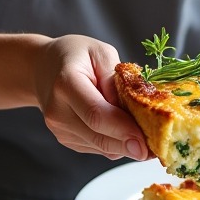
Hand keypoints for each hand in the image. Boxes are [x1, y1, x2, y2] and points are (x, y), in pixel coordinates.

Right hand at [33, 35, 148, 160]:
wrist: (41, 67)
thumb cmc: (74, 55)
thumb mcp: (100, 52)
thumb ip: (116, 79)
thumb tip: (133, 109)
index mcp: (66, 83)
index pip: (96, 114)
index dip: (123, 130)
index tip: (146, 142)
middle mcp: (58, 111)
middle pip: (99, 136)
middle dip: (130, 144)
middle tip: (158, 147)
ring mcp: (59, 129)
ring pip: (101, 146)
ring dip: (126, 145)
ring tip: (147, 135)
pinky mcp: (65, 139)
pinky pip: (97, 147)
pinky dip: (114, 143)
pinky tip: (124, 131)